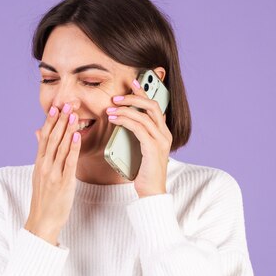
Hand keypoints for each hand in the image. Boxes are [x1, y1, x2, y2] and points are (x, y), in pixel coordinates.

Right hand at [26, 103, 81, 244]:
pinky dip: (72, 148)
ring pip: (60, 146)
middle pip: (52, 138)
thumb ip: (41, 153)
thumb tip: (38, 133)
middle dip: (60, 119)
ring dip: (67, 129)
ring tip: (73, 114)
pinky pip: (69, 162)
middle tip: (66, 103)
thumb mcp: (39, 174)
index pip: (44, 137)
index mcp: (39, 163)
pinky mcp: (63, 182)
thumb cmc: (44, 199)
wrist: (42, 222)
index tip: (56, 107)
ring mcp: (53, 173)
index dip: (50, 121)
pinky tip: (76, 136)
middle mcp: (44, 165)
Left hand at [106, 78, 171, 197]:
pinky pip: (138, 128)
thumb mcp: (141, 149)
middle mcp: (165, 134)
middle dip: (134, 97)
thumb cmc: (144, 172)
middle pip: (152, 106)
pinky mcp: (153, 148)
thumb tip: (124, 120)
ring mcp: (161, 141)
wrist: (151, 193)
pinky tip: (114, 119)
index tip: (133, 83)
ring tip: (110, 109)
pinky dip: (125, 120)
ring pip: (143, 115)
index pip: (155, 106)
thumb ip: (138, 135)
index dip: (144, 93)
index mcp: (163, 133)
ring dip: (125, 109)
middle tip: (117, 97)